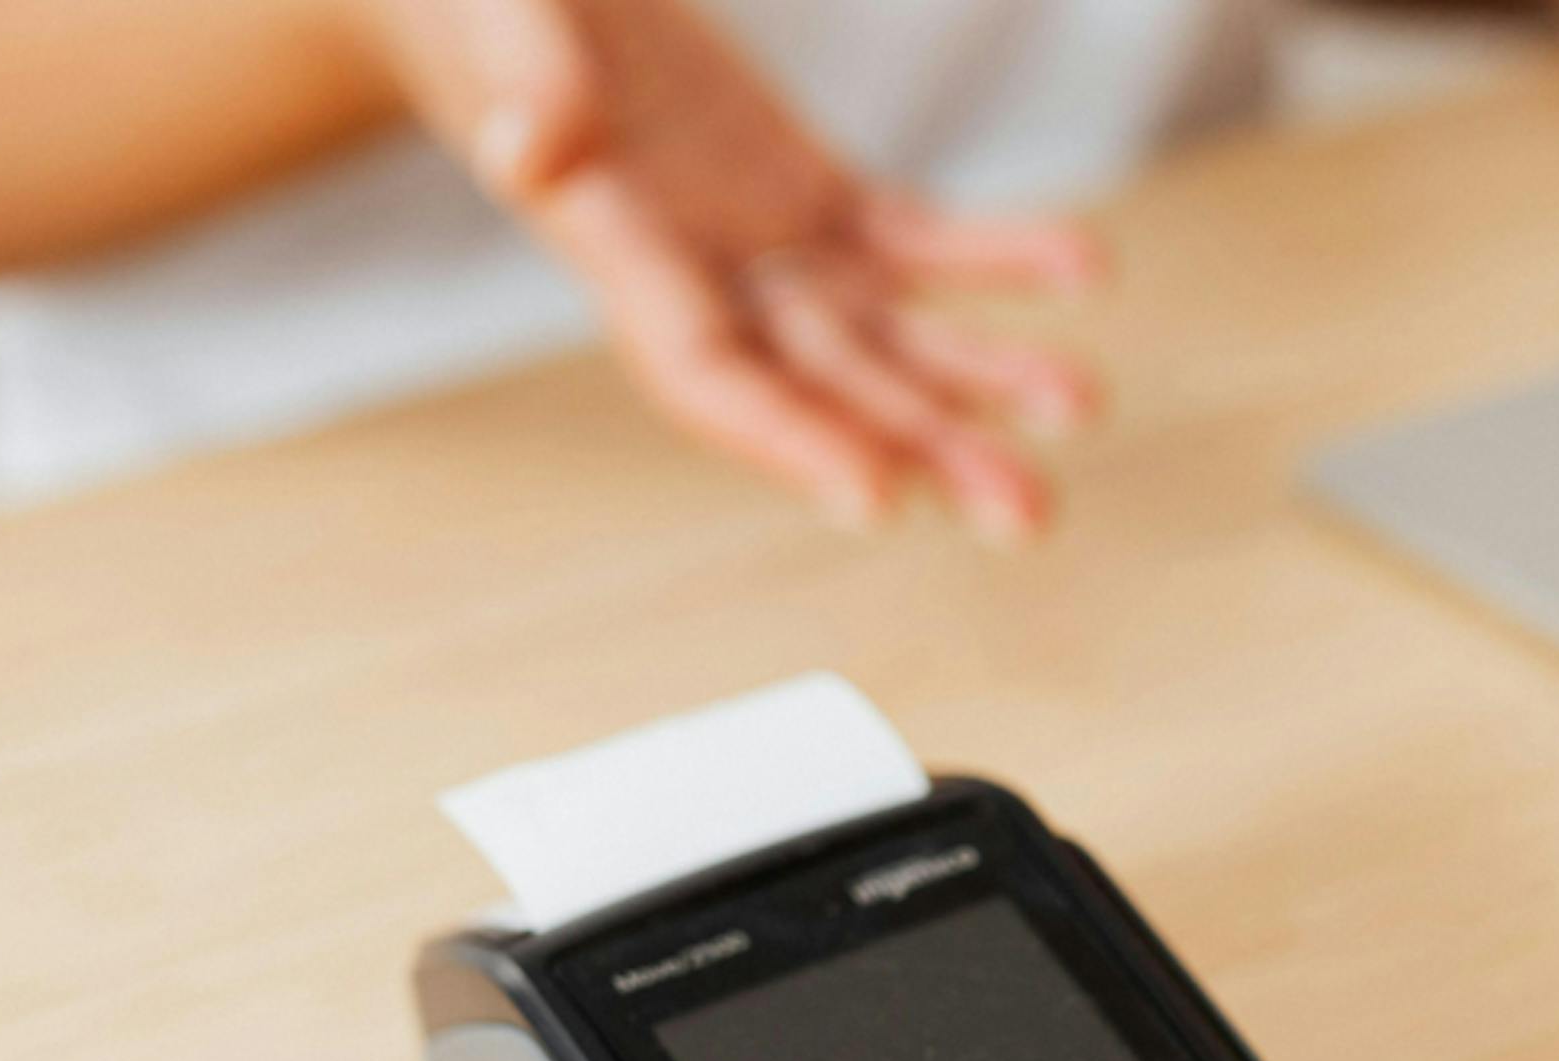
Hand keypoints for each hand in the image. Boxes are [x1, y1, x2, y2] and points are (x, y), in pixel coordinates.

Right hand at [354, 0, 1104, 537]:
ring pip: (886, 339)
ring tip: (1076, 405)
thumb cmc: (481, 6)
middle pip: (826, 390)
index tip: (877, 501)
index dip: (791, 443)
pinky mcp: (806, 196)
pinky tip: (1078, 268)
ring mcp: (762, 246)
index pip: (711, 381)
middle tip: (1028, 513)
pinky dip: (993, 260)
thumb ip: (530, 87)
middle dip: (926, 449)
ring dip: (981, 377)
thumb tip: (526, 150)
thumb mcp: (501, 22)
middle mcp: (701, 278)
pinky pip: (912, 245)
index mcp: (619, 255)